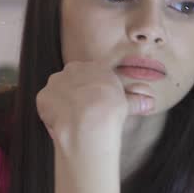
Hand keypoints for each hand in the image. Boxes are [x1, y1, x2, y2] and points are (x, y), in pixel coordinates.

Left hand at [36, 60, 153, 154]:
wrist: (88, 120)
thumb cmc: (110, 110)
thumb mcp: (126, 104)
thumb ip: (135, 101)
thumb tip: (149, 103)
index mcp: (94, 67)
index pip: (93, 74)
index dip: (95, 90)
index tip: (97, 103)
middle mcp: (73, 69)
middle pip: (73, 80)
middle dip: (77, 94)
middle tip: (85, 113)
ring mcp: (56, 82)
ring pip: (58, 92)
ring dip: (63, 103)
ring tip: (73, 121)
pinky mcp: (44, 96)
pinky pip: (47, 105)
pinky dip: (52, 114)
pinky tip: (62, 125)